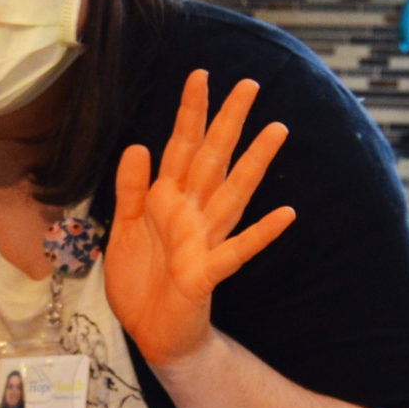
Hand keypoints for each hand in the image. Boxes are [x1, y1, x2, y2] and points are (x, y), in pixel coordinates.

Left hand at [106, 71, 294, 367]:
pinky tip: (286, 215)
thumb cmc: (141, 278)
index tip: (200, 76)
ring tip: (277, 130)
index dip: (189, 114)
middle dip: (227, 123)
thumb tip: (138, 144)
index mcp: (167, 201)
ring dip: (254, 164)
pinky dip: (261, 234)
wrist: (149, 331)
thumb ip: (130, 189)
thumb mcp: (122, 228)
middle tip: (248, 84)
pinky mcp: (206, 274)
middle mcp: (191, 214)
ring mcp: (203, 241)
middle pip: (212, 161)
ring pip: (232, 195)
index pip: (181, 148)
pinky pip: (237, 252)